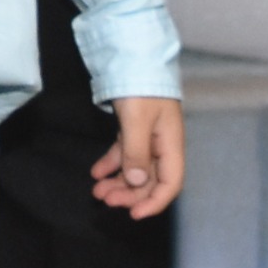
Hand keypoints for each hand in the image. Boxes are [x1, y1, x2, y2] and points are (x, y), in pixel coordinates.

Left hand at [89, 96, 183, 219]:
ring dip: (118, 182)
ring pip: (135, 169)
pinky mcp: (134, 128)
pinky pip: (124, 153)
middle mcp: (162, 143)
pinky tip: (96, 172)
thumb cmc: (140, 85)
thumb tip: (136, 181)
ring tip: (97, 191)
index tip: (133, 214)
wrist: (133, 54)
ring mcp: (148, 136)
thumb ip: (136, 152)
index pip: (170, 183)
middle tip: (105, 200)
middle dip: (129, 194)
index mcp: (170, 143)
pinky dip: (111, 164)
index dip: (154, 202)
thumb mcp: (137, 119)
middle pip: (150, 180)